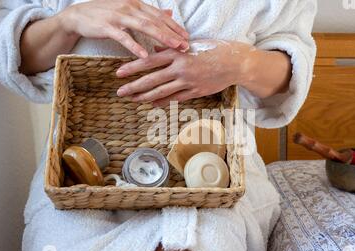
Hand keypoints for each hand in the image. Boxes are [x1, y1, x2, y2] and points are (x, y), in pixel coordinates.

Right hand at [58, 0, 188, 57]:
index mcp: (137, 4)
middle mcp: (130, 7)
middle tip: (186, 44)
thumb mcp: (130, 10)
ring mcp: (118, 16)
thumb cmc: (106, 14)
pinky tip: (144, 55)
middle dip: (172, 33)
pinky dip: (134, 46)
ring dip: (160, 37)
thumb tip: (169, 13)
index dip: (174, 26)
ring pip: (144, 27)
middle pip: (155, 21)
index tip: (187, 37)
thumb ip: (149, 13)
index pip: (160, 16)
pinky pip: (123, 37)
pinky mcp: (107, 26)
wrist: (78, 16)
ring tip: (173, 47)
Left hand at [116, 40, 252, 106]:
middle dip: (133, 86)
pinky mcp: (195, 92)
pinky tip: (152, 103)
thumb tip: (156, 50)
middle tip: (119, 92)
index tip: (119, 73)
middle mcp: (180, 68)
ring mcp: (188, 82)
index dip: (132, 68)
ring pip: (161, 92)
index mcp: (177, 54)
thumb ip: (172, 48)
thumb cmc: (213, 50)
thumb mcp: (191, 44)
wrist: (235, 63)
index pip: (149, 61)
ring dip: (144, 96)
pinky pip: (175, 98)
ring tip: (132, 99)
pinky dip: (162, 101)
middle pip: (152, 79)